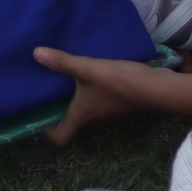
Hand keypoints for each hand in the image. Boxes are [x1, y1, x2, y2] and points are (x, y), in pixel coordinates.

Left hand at [33, 48, 191, 144]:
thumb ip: (62, 61)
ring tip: (70, 78)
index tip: (40, 116)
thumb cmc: (118, 82)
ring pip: (89, 110)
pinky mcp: (122, 105)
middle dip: (61, 108)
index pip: (60, 137)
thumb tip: (35, 53)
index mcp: (82, 116)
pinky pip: (102, 102)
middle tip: (50, 89)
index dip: (48, 131)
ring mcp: (111, 114)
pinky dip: (95, 93)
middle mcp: (95, 120)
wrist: (156, 87)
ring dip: (79, 98)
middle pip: (73, 121)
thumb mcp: (87, 68)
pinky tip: (95, 74)